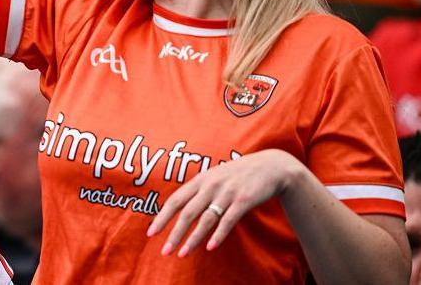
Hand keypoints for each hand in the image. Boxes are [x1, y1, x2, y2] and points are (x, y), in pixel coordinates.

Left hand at [146, 149, 303, 256]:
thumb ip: (199, 191)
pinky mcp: (243, 200)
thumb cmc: (238, 174)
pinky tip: (209, 247)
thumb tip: (180, 208)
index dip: (162, 217)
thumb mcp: (215, 176)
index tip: (151, 233)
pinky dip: (218, 235)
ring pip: (205, 219)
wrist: (269, 166)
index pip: (175, 200)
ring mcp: (227, 193)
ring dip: (192, 239)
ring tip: (182, 254)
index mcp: (200, 180)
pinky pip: (228, 221)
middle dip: (174, 233)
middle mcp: (210, 186)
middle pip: (187, 212)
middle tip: (165, 251)